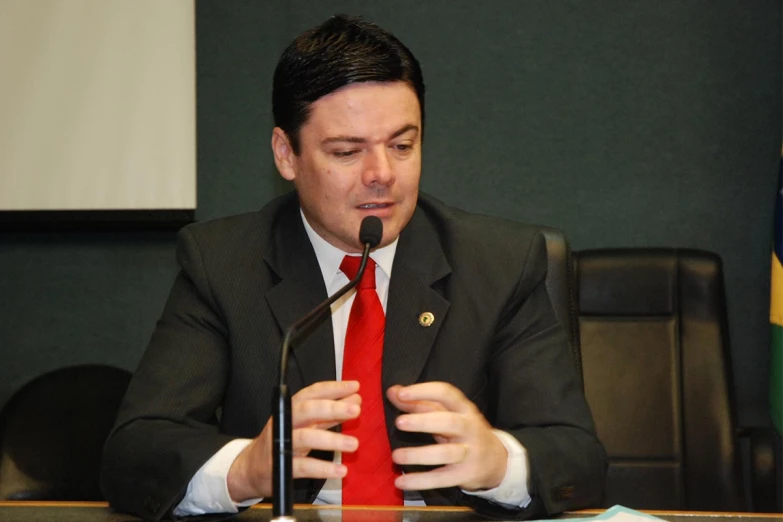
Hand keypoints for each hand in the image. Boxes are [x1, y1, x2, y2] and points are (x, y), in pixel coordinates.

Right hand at [227, 380, 360, 500]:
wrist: (252, 467)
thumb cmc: (283, 440)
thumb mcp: (304, 424)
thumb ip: (329, 415)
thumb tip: (354, 401)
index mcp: (291, 409)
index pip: (312, 393)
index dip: (333, 388)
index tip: (354, 386)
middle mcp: (285, 423)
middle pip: (307, 411)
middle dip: (332, 408)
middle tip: (356, 410)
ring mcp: (281, 444)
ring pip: (305, 438)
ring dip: (332, 440)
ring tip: (354, 444)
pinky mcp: (281, 467)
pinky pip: (303, 467)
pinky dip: (323, 468)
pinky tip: (340, 470)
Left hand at [387, 382, 507, 491]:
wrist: (497, 461)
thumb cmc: (463, 431)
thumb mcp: (447, 414)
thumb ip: (420, 403)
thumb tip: (393, 391)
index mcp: (464, 408)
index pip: (446, 394)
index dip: (424, 392)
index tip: (401, 394)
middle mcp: (469, 427)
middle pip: (449, 422)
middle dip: (424, 421)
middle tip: (399, 422)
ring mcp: (470, 452)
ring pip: (446, 453)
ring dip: (419, 454)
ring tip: (395, 456)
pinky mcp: (466, 474)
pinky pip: (442, 478)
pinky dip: (421, 481)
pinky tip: (401, 482)